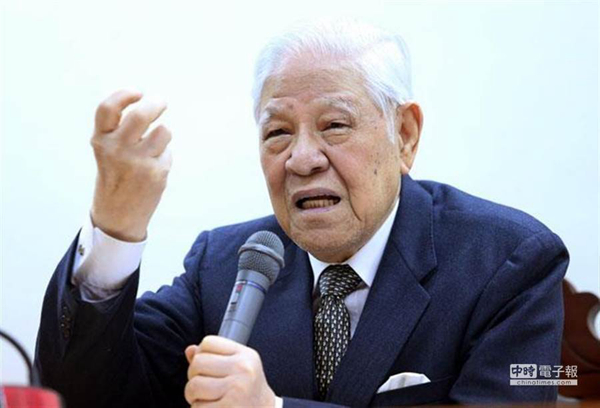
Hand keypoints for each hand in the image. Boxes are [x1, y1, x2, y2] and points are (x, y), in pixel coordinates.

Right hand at [90, 90, 171, 241]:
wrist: (117, 215)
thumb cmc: (116, 176)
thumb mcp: (108, 150)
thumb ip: (120, 129)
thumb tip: (148, 104)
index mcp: (101, 140)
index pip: (108, 108)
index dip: (124, 95)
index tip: (137, 92)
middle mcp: (116, 149)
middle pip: (142, 114)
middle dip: (156, 103)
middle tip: (161, 102)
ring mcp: (137, 161)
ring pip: (163, 131)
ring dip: (163, 133)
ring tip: (155, 145)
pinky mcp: (155, 172)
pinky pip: (167, 152)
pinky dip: (164, 156)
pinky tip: (154, 169)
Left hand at [185, 336, 275, 407]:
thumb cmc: (248, 390)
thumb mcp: (239, 367)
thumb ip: (214, 357)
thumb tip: (190, 351)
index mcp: (245, 355)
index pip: (208, 342)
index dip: (201, 355)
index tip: (207, 367)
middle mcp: (243, 369)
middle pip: (197, 363)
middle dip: (194, 377)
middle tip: (204, 386)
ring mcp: (236, 389)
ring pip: (193, 386)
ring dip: (193, 396)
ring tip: (206, 398)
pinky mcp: (228, 407)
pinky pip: (197, 406)